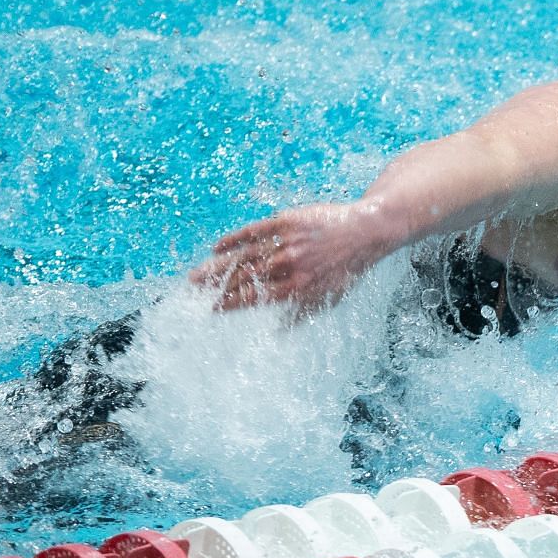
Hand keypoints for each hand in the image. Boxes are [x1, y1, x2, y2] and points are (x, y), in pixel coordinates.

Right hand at [188, 202, 390, 312]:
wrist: (365, 231)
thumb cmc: (346, 269)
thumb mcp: (328, 298)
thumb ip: (299, 315)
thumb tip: (276, 336)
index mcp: (298, 288)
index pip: (256, 298)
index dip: (231, 303)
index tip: (210, 308)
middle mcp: (289, 266)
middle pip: (244, 277)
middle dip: (216, 285)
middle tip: (192, 289)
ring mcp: (287, 242)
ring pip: (245, 256)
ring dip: (218, 265)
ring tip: (197, 273)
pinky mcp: (287, 221)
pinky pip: (256, 231)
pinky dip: (235, 239)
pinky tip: (217, 248)